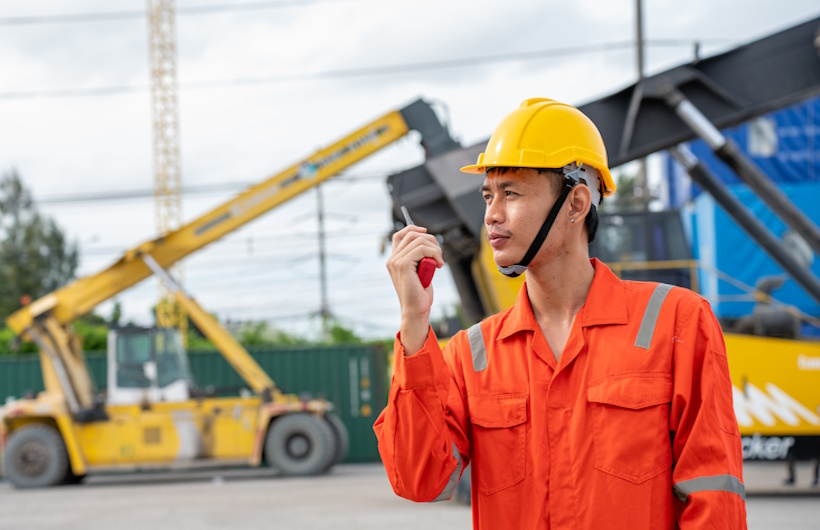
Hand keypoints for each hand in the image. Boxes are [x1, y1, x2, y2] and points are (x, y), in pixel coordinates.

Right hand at [386, 225, 443, 354]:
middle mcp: (392, 259)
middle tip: (439, 255)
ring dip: (435, 249)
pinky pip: (422, 249)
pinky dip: (435, 254)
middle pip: (412, 235)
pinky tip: (439, 265)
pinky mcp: (403, 265)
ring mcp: (396, 262)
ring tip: (439, 262)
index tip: (426, 232)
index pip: (400, 235)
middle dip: (431, 240)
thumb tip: (429, 242)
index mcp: (394, 260)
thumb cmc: (419, 294)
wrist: (416, 310)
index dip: (413, 228)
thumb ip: (419, 258)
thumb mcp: (420, 271)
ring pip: (419, 241)